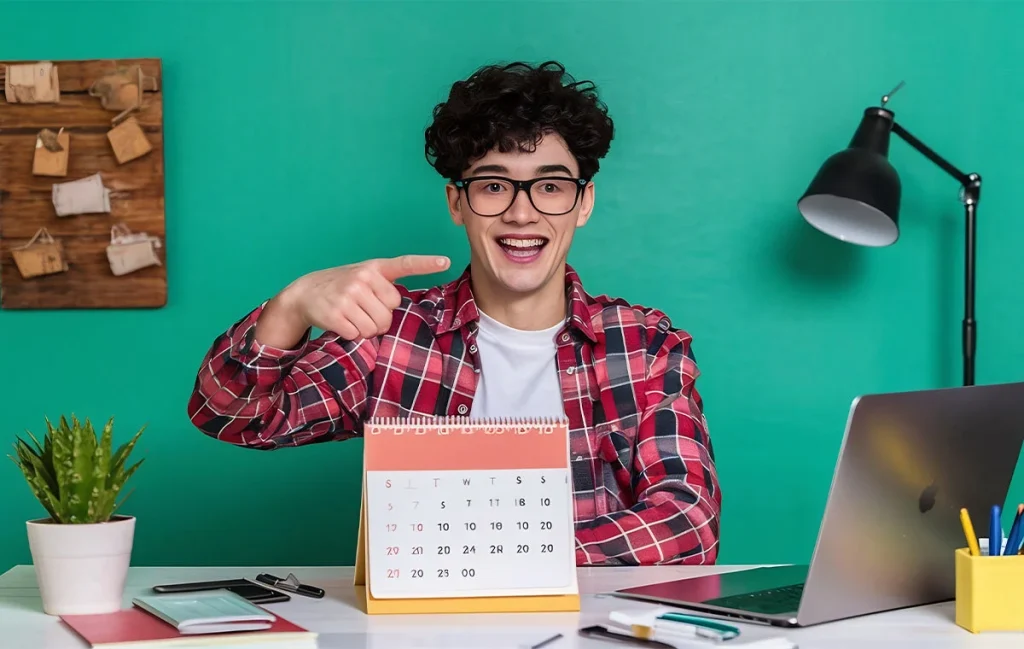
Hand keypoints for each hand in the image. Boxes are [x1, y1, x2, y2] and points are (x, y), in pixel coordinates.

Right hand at [275, 255, 450, 341]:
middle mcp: (363, 278)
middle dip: (379, 318)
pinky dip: (352, 334)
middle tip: (362, 310)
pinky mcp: (336, 313)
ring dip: (366, 329)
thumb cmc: (342, 288)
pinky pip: (358, 335)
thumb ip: (383, 287)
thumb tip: (395, 311)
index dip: (426, 264)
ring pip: (375, 328)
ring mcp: (348, 295)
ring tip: (352, 316)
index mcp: (374, 268)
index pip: (404, 264)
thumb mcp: (363, 278)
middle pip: (390, 314)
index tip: (446, 262)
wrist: (305, 292)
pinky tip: (342, 322)